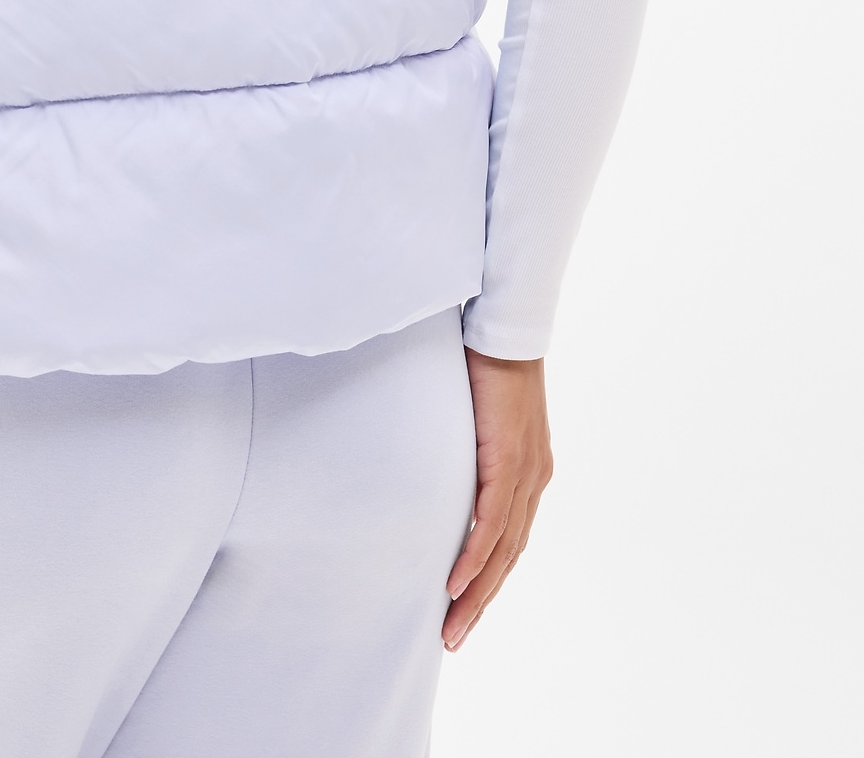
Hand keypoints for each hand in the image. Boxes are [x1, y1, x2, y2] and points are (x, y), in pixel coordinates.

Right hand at [443, 350, 552, 650]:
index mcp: (528, 469)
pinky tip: (456, 584)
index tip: (461, 607)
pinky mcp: (510, 461)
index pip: (508, 538)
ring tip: (452, 627)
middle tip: (454, 638)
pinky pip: (492, 522)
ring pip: (502, 550)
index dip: (487, 576)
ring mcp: (526, 472)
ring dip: (476, 593)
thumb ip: (463, 443)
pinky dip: (475, 557)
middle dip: (480, 601)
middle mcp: (534, 478)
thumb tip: (428, 457)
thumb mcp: (471, 413)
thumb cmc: (482, 358)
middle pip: (508, 556)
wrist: (502, 324)